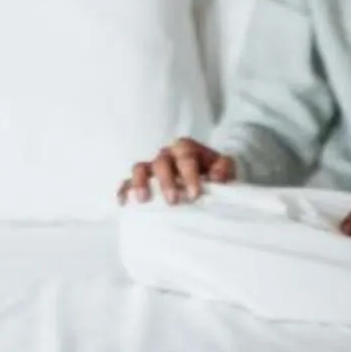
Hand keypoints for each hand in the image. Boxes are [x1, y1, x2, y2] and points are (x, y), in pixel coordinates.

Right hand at [119, 137, 235, 205]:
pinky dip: (124, 190)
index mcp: (187, 149)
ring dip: (140, 183)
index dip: (189, 175)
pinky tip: (124, 202)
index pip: (186, 157)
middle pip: (161, 162)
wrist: (208, 176)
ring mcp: (152, 167)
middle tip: (173, 202)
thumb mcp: (226, 167)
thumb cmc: (216, 172)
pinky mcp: (142, 180)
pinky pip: (128, 181)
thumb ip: (224, 168)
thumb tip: (216, 176)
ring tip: (143, 200)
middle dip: (166, 181)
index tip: (195, 194)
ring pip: (140, 168)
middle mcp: (167, 155)